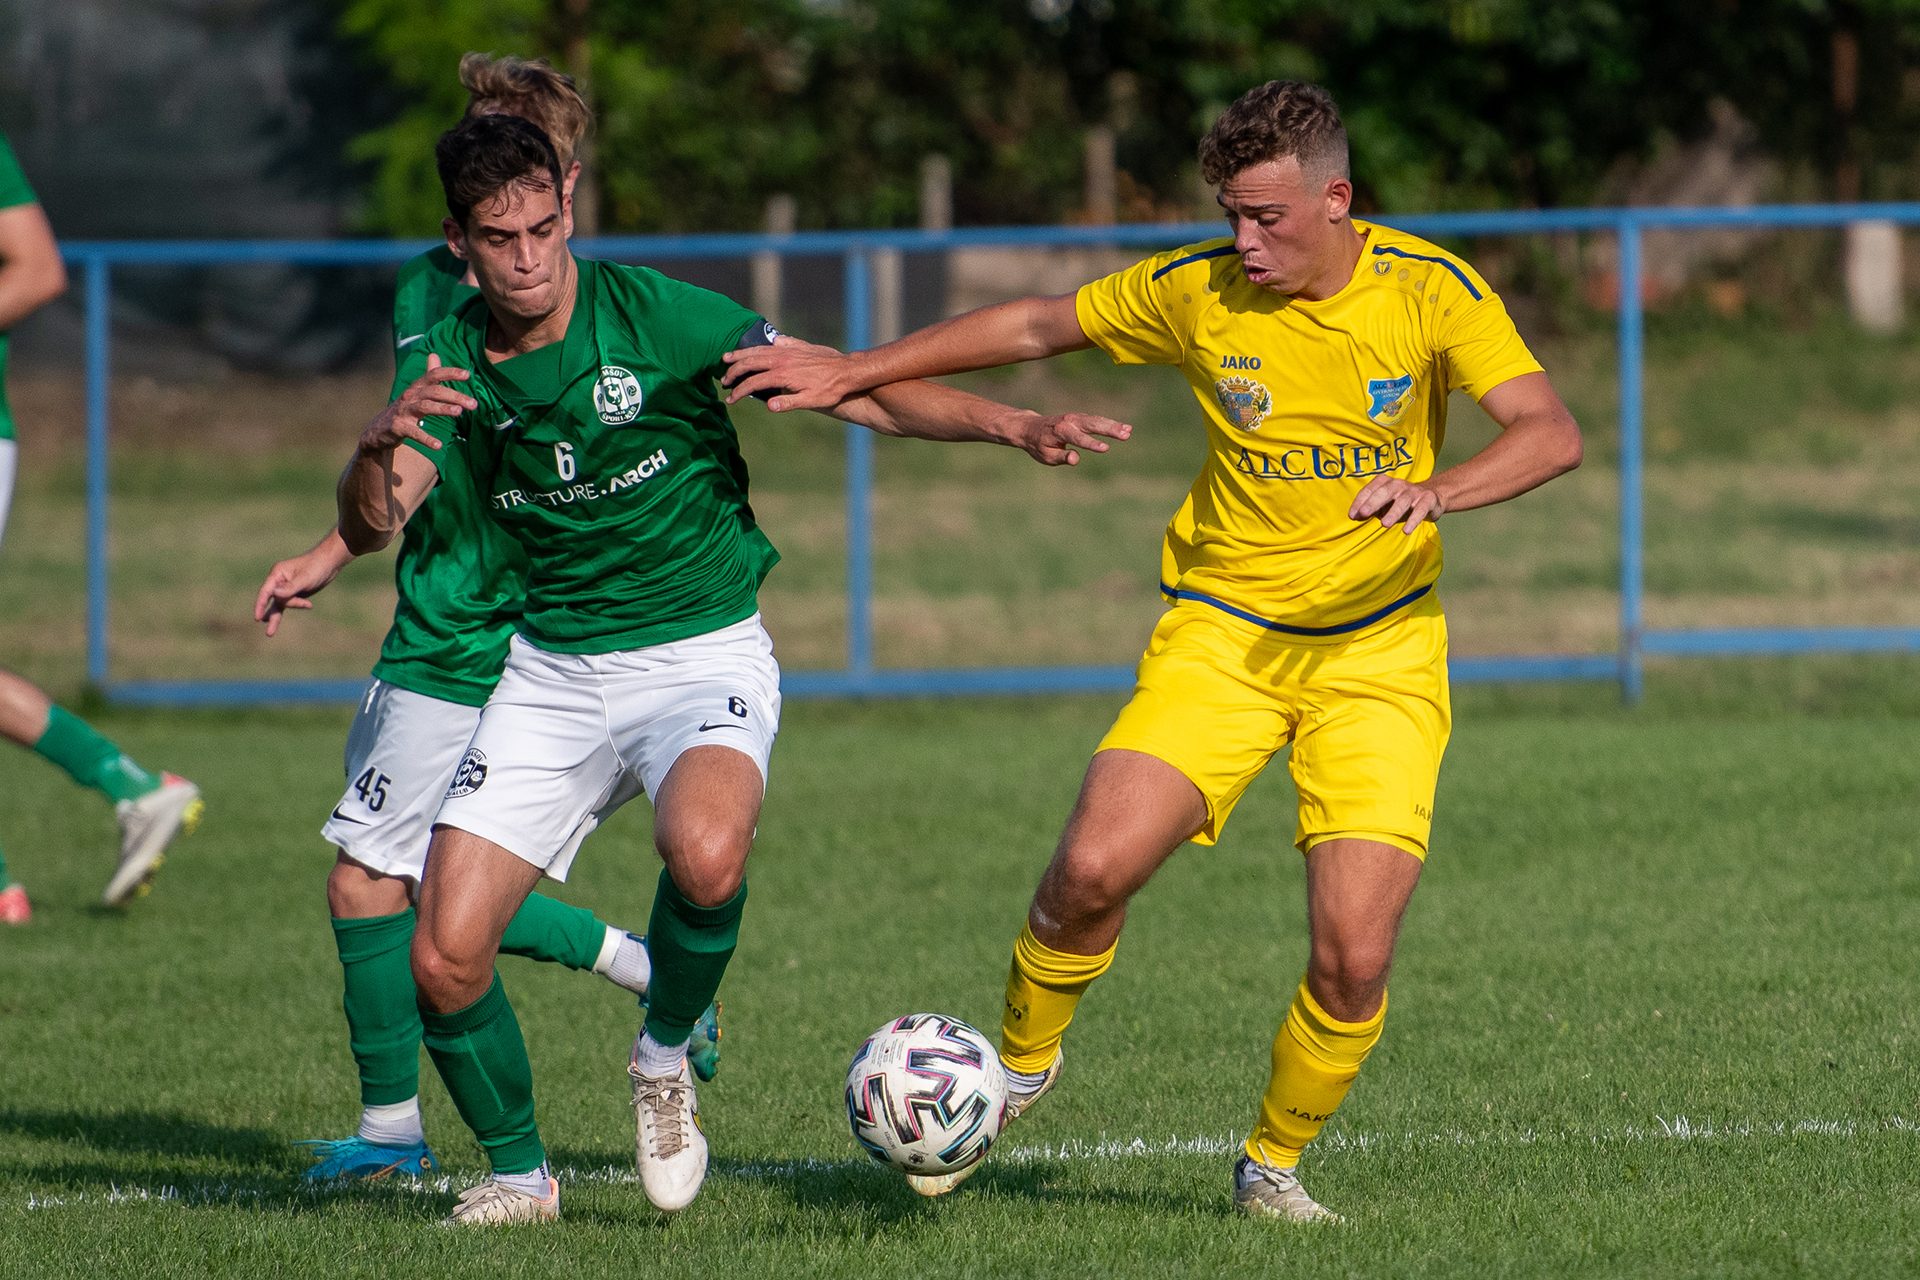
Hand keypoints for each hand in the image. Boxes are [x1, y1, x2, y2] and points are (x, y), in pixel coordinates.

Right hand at [253, 536, 351, 635]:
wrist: (329, 562)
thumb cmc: (316, 567)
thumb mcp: (305, 578)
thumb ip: (290, 588)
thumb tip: (274, 594)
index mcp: (278, 573)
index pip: (266, 591)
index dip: (260, 604)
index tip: (257, 617)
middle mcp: (279, 580)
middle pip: (274, 599)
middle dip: (273, 613)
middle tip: (267, 630)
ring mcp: (286, 587)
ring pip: (280, 603)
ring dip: (279, 615)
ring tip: (269, 633)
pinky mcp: (294, 592)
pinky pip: (289, 603)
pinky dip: (297, 605)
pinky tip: (309, 606)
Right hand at [359, 353, 471, 452]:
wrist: (378, 430)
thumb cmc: (404, 409)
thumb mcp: (415, 391)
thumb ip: (428, 376)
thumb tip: (434, 354)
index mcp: (417, 387)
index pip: (434, 375)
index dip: (450, 373)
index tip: (468, 375)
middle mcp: (410, 396)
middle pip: (434, 392)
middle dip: (455, 396)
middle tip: (473, 404)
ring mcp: (404, 411)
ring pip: (425, 407)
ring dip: (443, 408)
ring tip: (459, 412)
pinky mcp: (399, 427)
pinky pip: (415, 432)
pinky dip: (427, 438)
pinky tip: (439, 445)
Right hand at [723, 335, 859, 410]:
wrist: (848, 370)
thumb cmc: (831, 389)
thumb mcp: (811, 401)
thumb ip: (789, 402)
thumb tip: (768, 405)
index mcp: (783, 374)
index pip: (754, 382)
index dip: (739, 391)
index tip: (731, 400)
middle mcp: (783, 359)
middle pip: (750, 362)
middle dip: (734, 371)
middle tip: (723, 380)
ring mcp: (789, 350)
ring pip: (759, 350)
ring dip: (741, 355)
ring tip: (727, 358)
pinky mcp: (797, 346)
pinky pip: (774, 343)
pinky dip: (762, 346)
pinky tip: (758, 348)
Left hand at [1015, 411, 1133, 465]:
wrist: (1031, 427)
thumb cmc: (1039, 445)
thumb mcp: (1046, 455)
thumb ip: (1061, 457)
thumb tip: (1075, 459)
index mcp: (1060, 432)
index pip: (1078, 439)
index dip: (1091, 444)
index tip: (1105, 448)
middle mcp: (1069, 422)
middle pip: (1092, 425)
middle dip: (1109, 430)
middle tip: (1126, 435)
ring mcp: (1076, 418)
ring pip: (1097, 420)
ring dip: (1114, 425)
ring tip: (1129, 431)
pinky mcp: (1081, 418)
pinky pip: (1097, 420)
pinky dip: (1110, 423)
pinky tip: (1125, 428)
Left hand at [1349, 476, 1444, 532]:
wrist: (1432, 497)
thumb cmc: (1401, 502)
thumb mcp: (1385, 504)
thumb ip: (1370, 509)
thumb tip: (1355, 516)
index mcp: (1386, 482)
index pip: (1370, 489)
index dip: (1360, 501)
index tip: (1352, 515)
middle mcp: (1399, 485)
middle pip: (1385, 492)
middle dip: (1373, 502)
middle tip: (1364, 514)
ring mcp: (1414, 492)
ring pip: (1403, 501)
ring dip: (1393, 512)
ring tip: (1384, 524)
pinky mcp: (1428, 500)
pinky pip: (1420, 510)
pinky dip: (1413, 520)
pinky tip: (1406, 530)